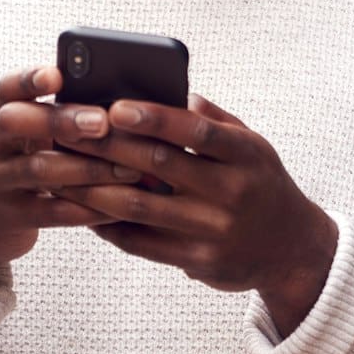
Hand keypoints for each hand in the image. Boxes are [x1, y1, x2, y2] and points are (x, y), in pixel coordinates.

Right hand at [0, 66, 140, 308]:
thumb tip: (122, 101)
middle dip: (60, 120)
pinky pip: (51, 212)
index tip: (57, 74)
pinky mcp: (8, 217)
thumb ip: (57, 115)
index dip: (29, 78)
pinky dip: (88, 209)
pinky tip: (119, 206)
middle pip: (14, 121)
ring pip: (37, 169)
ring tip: (128, 168)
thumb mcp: (25, 135)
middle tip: (102, 122)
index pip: (7, 87)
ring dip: (87, 168)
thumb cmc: (19, 163)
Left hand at [57, 94, 338, 334]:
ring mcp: (215, 230)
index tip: (116, 107)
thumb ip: (214, 120)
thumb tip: (171, 93)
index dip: (156, 118)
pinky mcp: (198, 260)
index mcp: (247, 155)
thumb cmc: (262, 184)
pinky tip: (83, 208)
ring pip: (141, 207)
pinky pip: (142, 242)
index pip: (198, 131)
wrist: (292, 249)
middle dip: (109, 146)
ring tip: (61, 171)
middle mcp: (232, 192)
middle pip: (160, 166)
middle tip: (69, 130)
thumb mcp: (254, 146)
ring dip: (95, 187)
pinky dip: (108, 225)